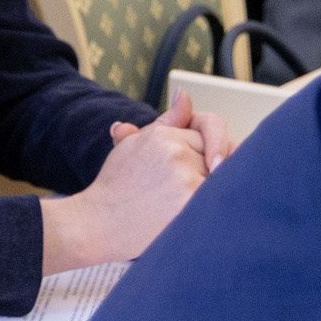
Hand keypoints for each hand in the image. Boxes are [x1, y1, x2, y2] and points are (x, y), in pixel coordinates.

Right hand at [41, 88, 216, 270]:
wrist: (97, 225)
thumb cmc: (116, 188)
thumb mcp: (135, 145)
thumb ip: (167, 121)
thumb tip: (185, 96)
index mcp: (164, 135)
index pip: (211, 131)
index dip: (214, 150)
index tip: (210, 165)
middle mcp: (175, 151)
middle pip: (222, 156)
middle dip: (214, 172)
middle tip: (191, 190)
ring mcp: (184, 177)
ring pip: (224, 180)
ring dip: (213, 194)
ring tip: (183, 206)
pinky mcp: (190, 203)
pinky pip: (219, 202)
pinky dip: (213, 210)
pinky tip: (193, 217)